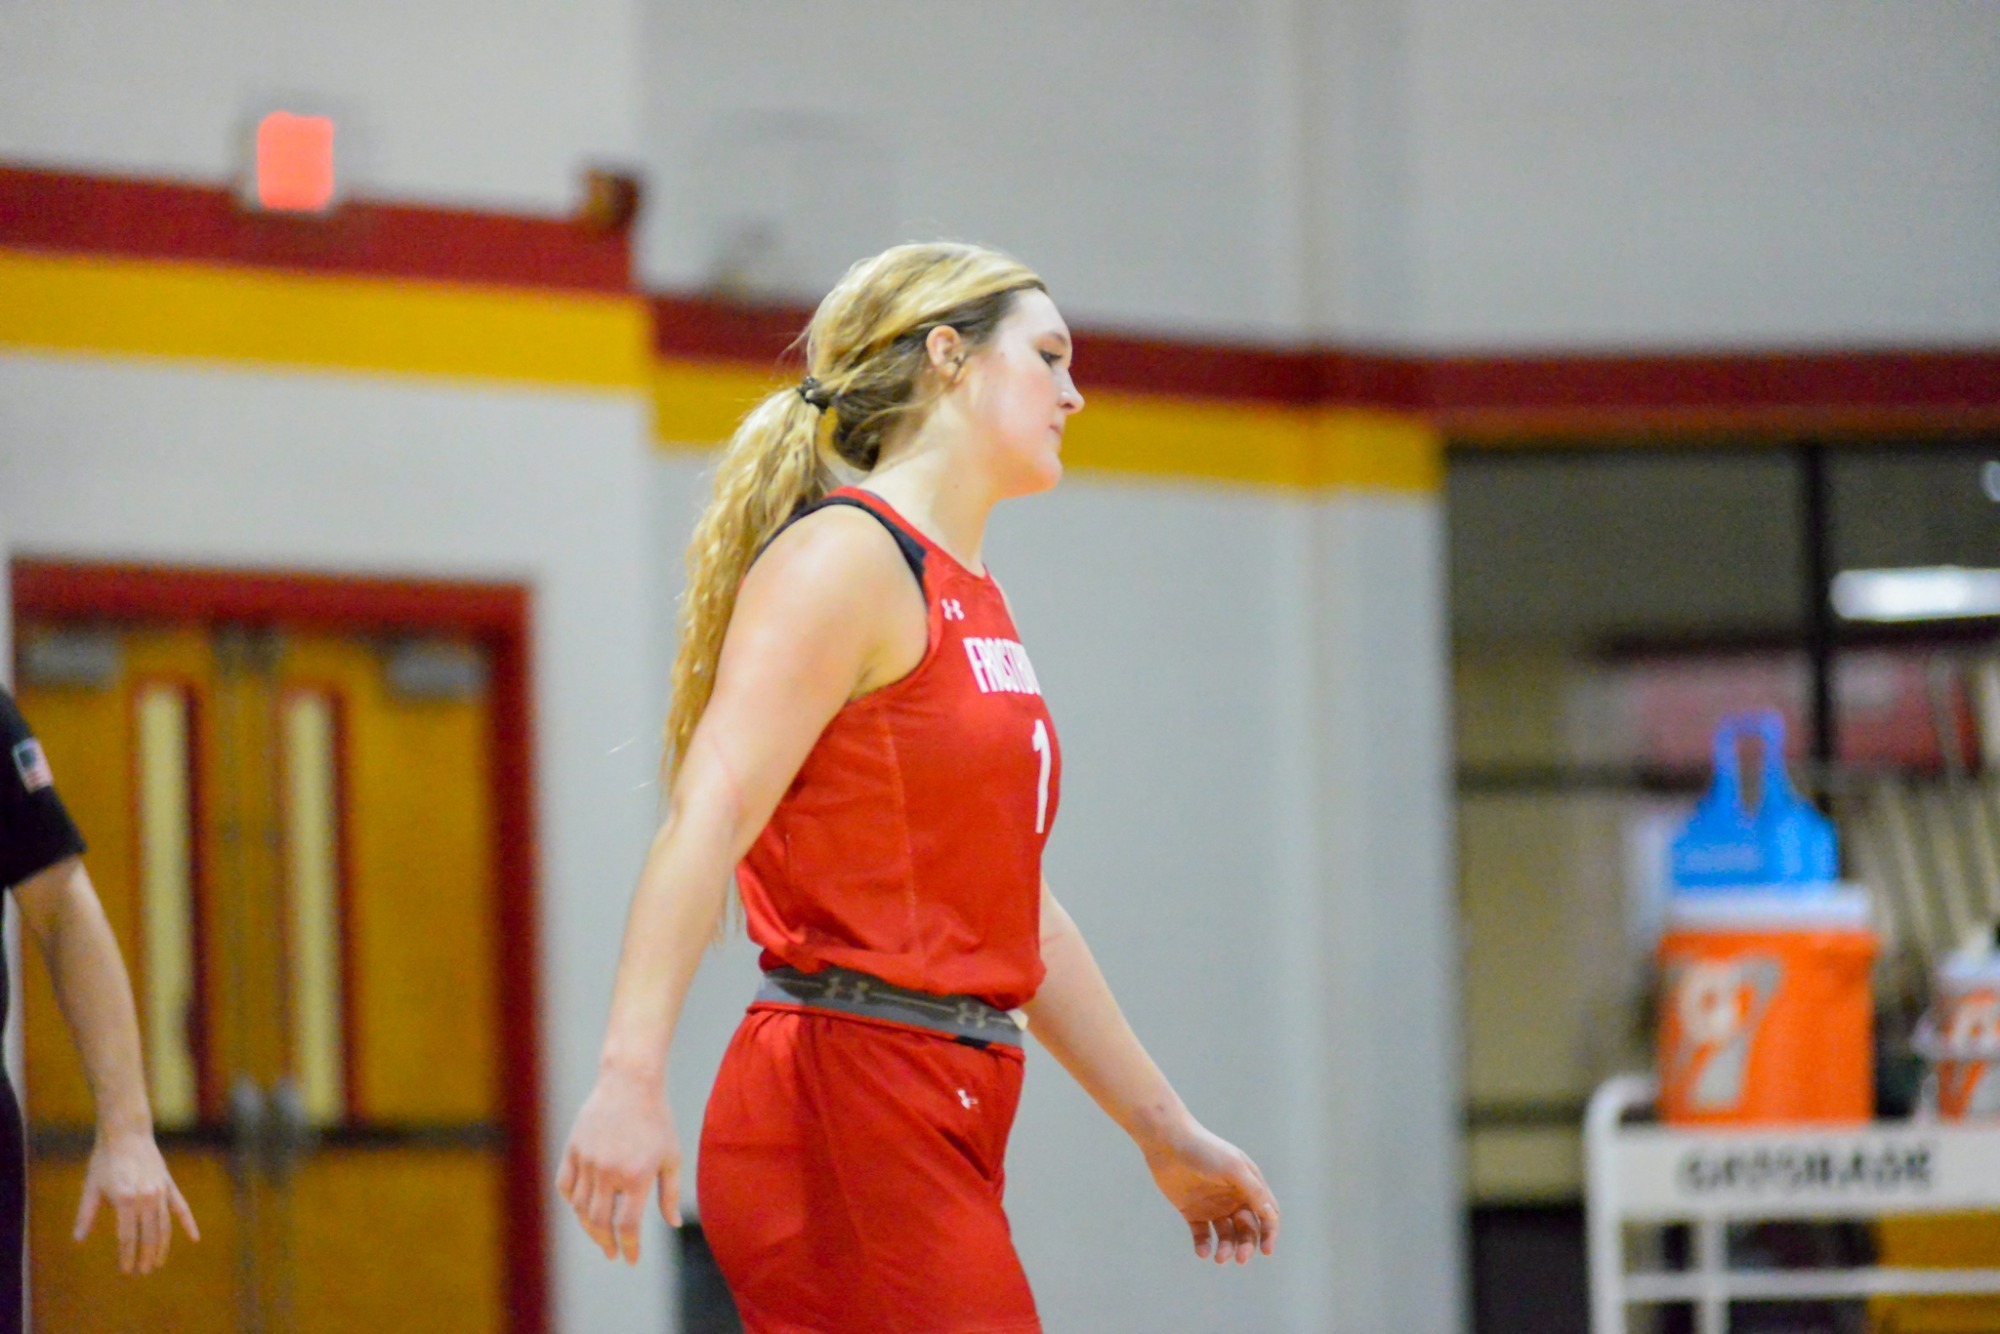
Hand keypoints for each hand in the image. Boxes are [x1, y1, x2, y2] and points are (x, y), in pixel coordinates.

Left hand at [74, 1129, 198, 1274]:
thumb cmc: (104, 1160)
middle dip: (145, 1256)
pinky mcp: (168, 1185)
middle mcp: (146, 1198)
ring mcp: (160, 1191)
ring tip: (157, 1262)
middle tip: (142, 1271)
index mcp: (125, 1200)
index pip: (128, 1237)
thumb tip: (78, 1239)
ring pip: (164, 1225)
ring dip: (161, 1246)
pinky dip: (188, 1223)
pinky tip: (194, 1238)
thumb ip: (85, 1215)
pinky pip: (181, 1208)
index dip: (127, 1256)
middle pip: (148, 1235)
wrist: (127, 1133)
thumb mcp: (91, 1187)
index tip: (126, 1271)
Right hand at [556, 1068, 680, 1264]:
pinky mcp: (572, 1149)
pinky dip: (571, 1200)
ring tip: (599, 1233)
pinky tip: (581, 1207)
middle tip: (612, 1252)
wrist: (630, 1083)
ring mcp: (587, 1160)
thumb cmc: (657, 1120)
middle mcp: (609, 1171)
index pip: (626, 1226)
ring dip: (588, 1226)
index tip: (630, 1259)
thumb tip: (673, 1224)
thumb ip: (671, 1194)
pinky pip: (564, 1184)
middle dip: (606, 1243)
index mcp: (637, 1176)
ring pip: (579, 1207)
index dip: (628, 1248)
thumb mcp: (671, 1157)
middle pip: (599, 1222)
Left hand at [1143, 1121, 1278, 1265]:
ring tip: (1219, 1257)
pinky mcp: (1192, 1212)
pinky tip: (1203, 1252)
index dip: (1269, 1233)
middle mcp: (1233, 1198)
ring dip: (1226, 1248)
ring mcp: (1213, 1206)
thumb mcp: (1234, 1169)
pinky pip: (1202, 1234)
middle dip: (1246, 1245)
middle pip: (1247, 1229)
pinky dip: (1204, 1245)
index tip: (1266, 1251)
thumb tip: (1272, 1216)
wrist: (1167, 1143)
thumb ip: (1254, 1192)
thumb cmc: (1205, 1151)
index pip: (1266, 1214)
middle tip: (1240, 1258)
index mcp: (1248, 1185)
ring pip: (1226, 1235)